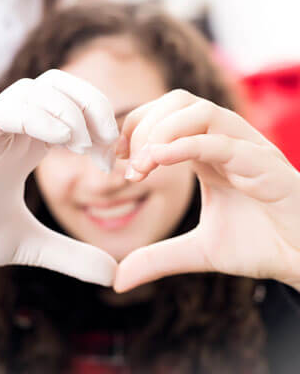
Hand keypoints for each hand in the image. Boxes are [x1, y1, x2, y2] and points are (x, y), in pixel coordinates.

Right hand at [0, 70, 118, 285]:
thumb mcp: (31, 245)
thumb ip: (71, 255)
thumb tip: (112, 276)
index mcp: (29, 147)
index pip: (72, 109)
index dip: (101, 127)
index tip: (111, 163)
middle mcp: (13, 133)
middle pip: (59, 84)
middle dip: (92, 103)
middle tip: (109, 140)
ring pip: (34, 89)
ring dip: (68, 111)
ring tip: (81, 146)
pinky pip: (5, 110)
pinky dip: (38, 117)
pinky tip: (61, 141)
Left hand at [114, 90, 299, 291]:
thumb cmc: (258, 245)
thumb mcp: (196, 252)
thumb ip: (156, 259)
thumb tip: (118, 280)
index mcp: (209, 153)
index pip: (166, 116)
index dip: (135, 129)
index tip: (115, 157)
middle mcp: (227, 143)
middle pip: (179, 102)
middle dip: (143, 126)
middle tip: (126, 164)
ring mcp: (248, 151)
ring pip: (200, 112)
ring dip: (160, 133)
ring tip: (141, 167)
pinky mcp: (267, 168)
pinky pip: (223, 143)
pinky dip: (186, 146)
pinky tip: (157, 161)